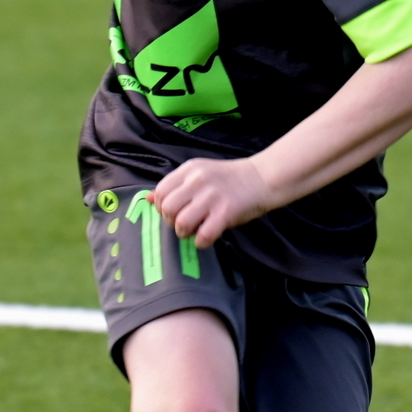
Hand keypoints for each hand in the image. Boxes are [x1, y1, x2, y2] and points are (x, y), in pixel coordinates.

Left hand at [149, 157, 274, 247]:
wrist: (263, 178)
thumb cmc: (230, 179)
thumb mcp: (201, 174)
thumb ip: (176, 185)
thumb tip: (148, 198)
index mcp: (190, 169)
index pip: (160, 191)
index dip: (163, 207)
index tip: (176, 211)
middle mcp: (198, 180)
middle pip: (167, 208)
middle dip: (172, 221)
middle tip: (186, 222)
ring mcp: (212, 196)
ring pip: (181, 223)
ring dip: (185, 233)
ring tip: (197, 229)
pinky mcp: (226, 212)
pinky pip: (202, 236)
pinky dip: (202, 242)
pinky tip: (209, 236)